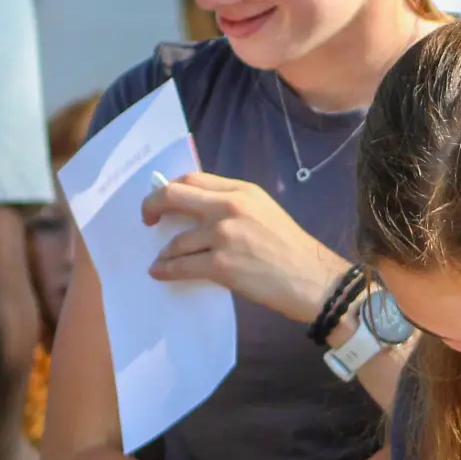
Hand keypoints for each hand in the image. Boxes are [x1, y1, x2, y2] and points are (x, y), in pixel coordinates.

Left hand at [146, 172, 346, 324]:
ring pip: (176, 241)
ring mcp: (224, 236)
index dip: (170, 188)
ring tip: (163, 260)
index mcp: (242, 191)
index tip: (163, 200)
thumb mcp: (264, 211)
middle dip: (152, 206)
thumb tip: (197, 212)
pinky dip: (166, 270)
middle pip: (173, 196)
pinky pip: (181, 266)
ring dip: (165, 252)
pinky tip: (160, 272)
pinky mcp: (221, 265)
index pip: (193, 179)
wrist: (313, 279)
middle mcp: (230, 207)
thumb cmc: (292, 249)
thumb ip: (233, 206)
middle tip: (147, 219)